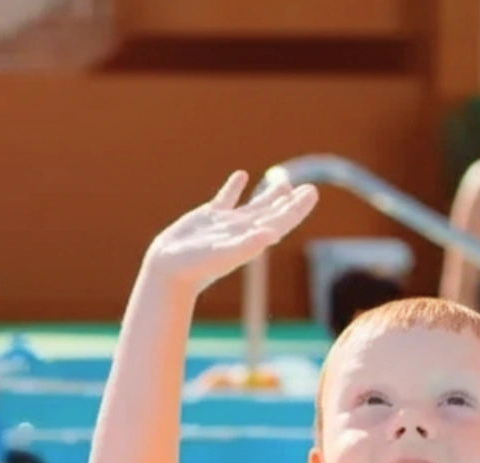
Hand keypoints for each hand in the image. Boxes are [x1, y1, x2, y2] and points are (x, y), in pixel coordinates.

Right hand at [143, 171, 318, 291]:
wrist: (168, 270)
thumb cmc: (196, 266)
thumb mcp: (224, 255)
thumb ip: (248, 244)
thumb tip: (271, 234)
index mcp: (252, 239)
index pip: (282, 221)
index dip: (298, 208)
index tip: (312, 192)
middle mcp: (242, 231)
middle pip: (273, 213)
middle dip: (290, 202)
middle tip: (309, 189)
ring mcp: (225, 224)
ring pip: (253, 207)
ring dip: (269, 195)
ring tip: (282, 182)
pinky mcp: (207, 218)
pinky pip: (225, 199)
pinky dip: (234, 188)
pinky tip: (241, 175)